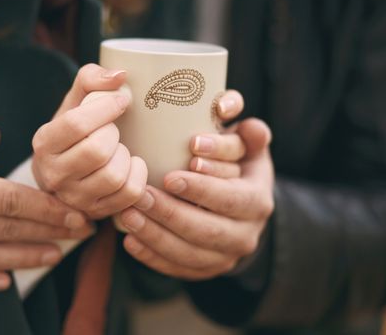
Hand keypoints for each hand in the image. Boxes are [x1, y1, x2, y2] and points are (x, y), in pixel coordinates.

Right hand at [32, 64, 147, 217]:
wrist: (67, 170)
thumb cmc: (75, 132)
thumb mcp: (74, 102)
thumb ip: (91, 79)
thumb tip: (120, 76)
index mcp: (44, 142)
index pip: (76, 124)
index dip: (106, 108)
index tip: (121, 101)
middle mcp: (54, 175)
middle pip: (97, 151)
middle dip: (114, 134)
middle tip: (113, 131)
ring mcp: (75, 198)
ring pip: (114, 176)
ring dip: (125, 156)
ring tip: (117, 150)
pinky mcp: (97, 212)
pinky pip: (130, 194)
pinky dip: (138, 175)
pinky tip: (130, 166)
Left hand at [116, 91, 274, 279]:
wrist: (240, 207)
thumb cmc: (236, 166)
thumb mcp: (248, 147)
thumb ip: (246, 132)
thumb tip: (238, 116)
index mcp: (257, 201)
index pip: (231, 198)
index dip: (202, 190)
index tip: (170, 176)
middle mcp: (246, 234)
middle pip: (208, 230)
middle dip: (171, 214)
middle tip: (139, 196)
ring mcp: (225, 257)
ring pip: (190, 254)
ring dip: (156, 236)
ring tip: (127, 216)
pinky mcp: (206, 269)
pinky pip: (178, 269)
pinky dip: (153, 257)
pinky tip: (130, 241)